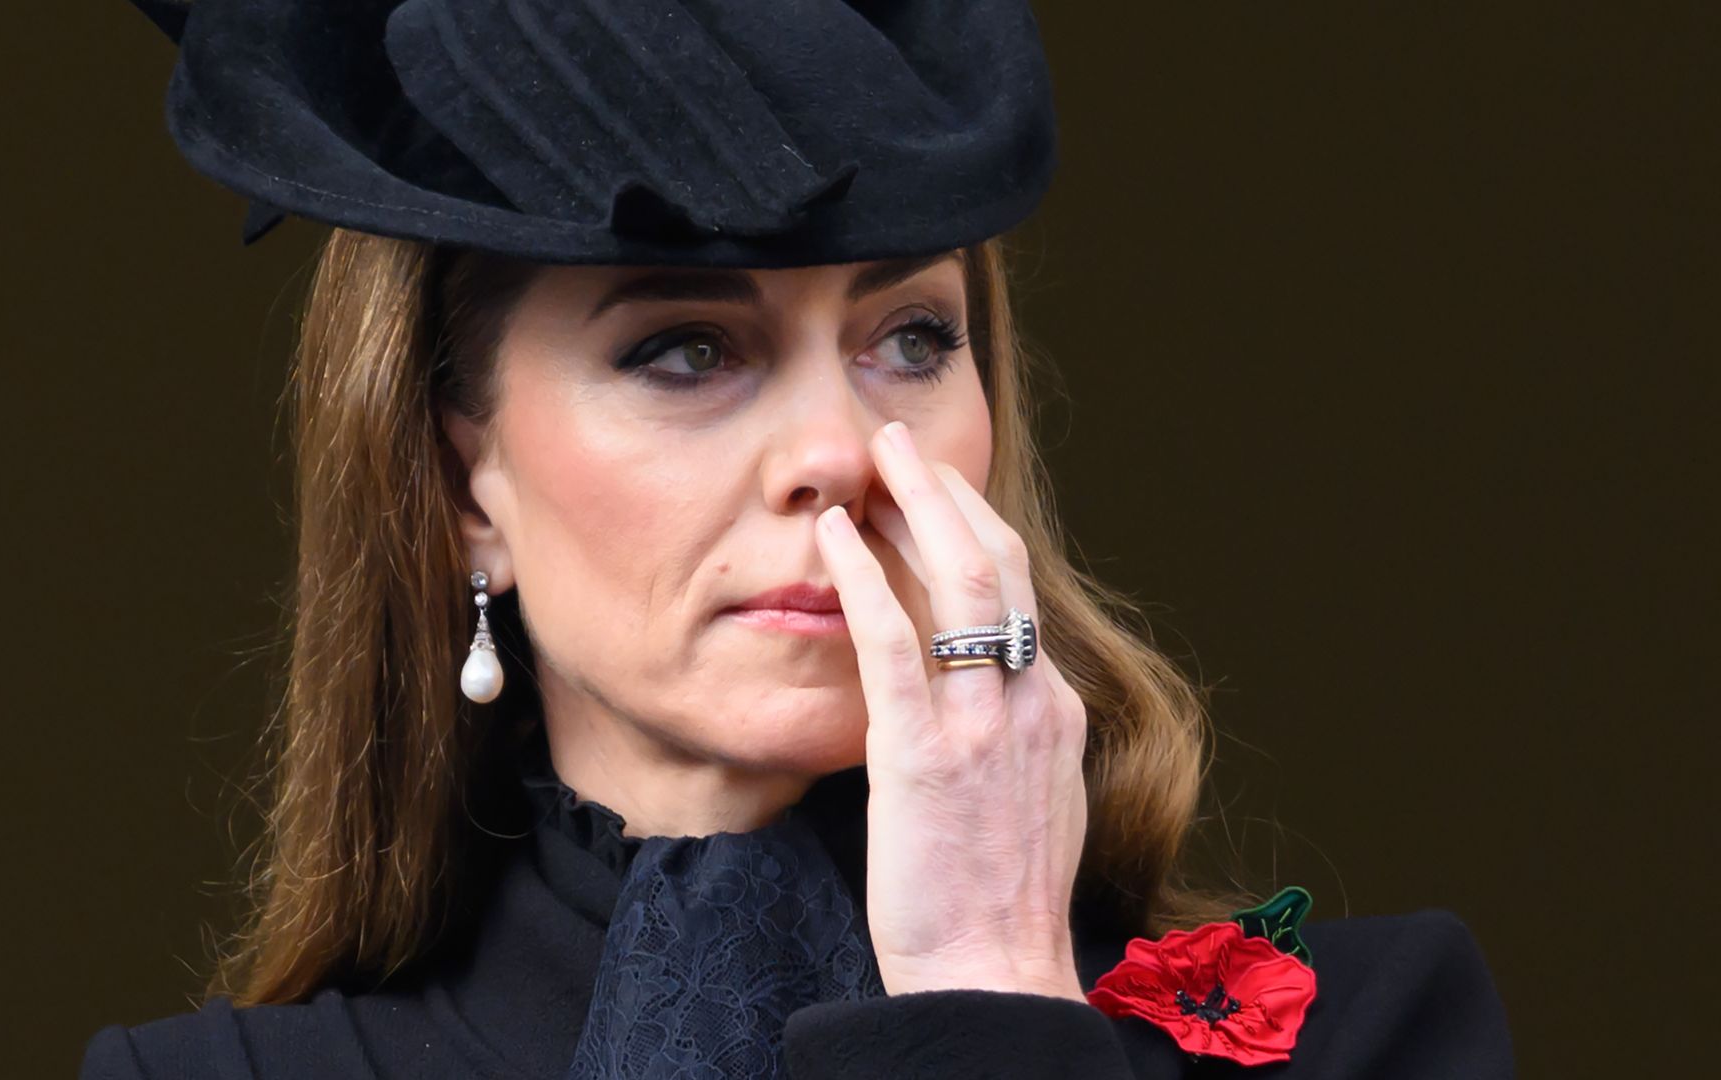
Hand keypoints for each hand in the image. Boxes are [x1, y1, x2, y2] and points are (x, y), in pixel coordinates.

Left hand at [814, 420, 1091, 1002]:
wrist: (991, 973)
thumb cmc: (996, 902)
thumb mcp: (1027, 800)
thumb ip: (1010, 737)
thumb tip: (981, 695)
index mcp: (1053, 711)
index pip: (1015, 596)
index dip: (971, 531)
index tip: (932, 494)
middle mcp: (1030, 702)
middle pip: (999, 565)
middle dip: (952, 491)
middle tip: (906, 444)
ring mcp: (982, 724)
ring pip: (962, 582)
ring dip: (917, 504)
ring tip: (878, 455)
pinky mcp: (921, 752)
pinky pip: (894, 643)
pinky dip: (864, 578)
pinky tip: (831, 539)